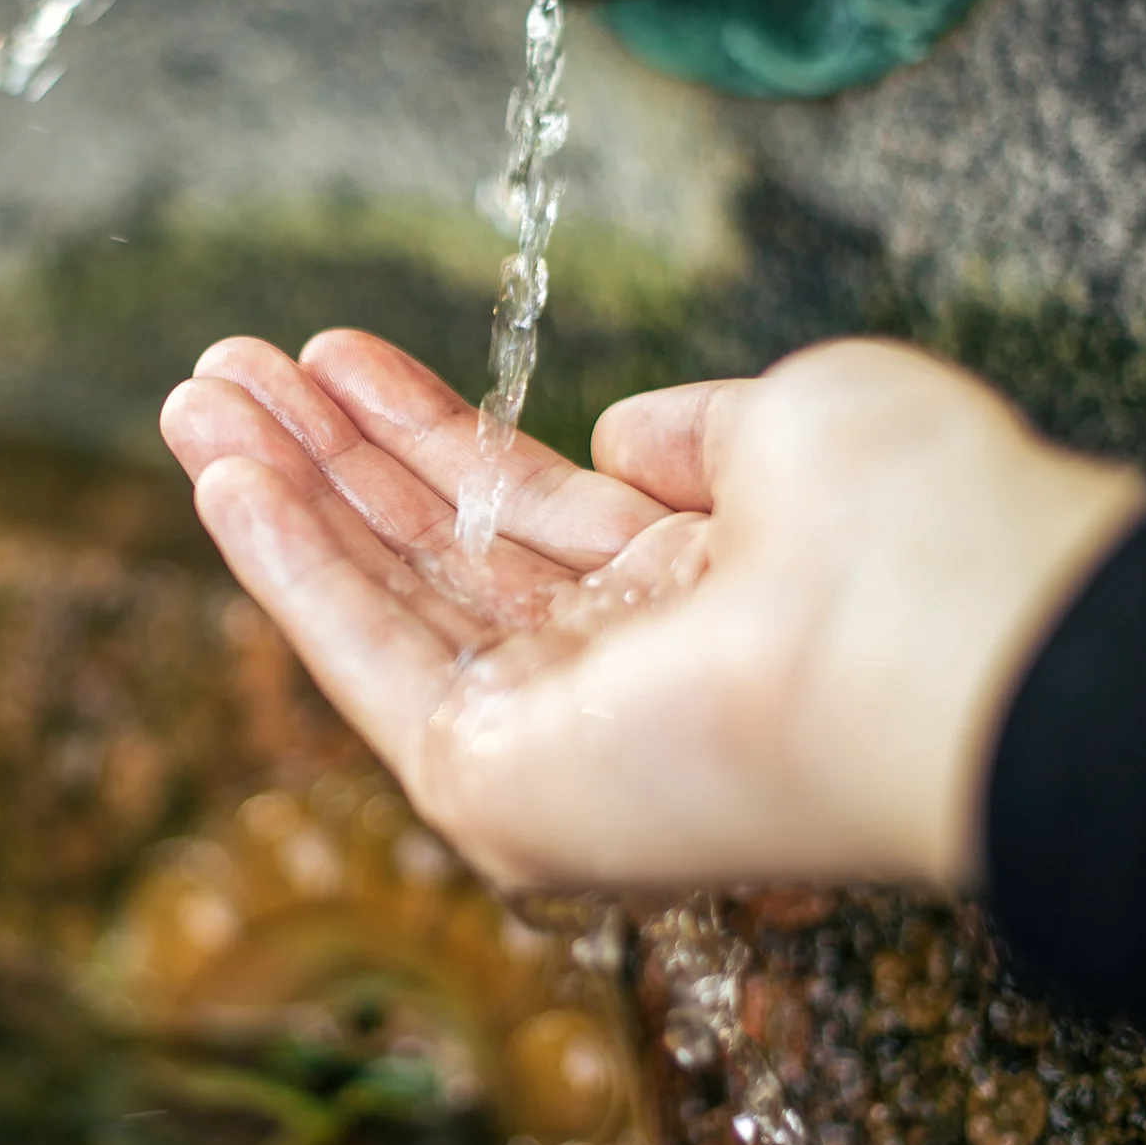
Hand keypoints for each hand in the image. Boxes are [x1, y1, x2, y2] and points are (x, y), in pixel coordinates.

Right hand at [159, 331, 1145, 892]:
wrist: (951, 636)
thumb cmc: (914, 522)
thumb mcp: (799, 423)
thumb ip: (698, 433)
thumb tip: (618, 436)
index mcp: (698, 593)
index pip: (526, 508)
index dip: (425, 429)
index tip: (338, 354)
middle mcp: (620, 677)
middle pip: (434, 553)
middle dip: (328, 455)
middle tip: (229, 367)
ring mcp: (554, 742)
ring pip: (385, 602)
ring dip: (281, 497)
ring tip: (194, 396)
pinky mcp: (497, 790)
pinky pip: (367, 665)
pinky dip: (289, 571)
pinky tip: (221, 479)